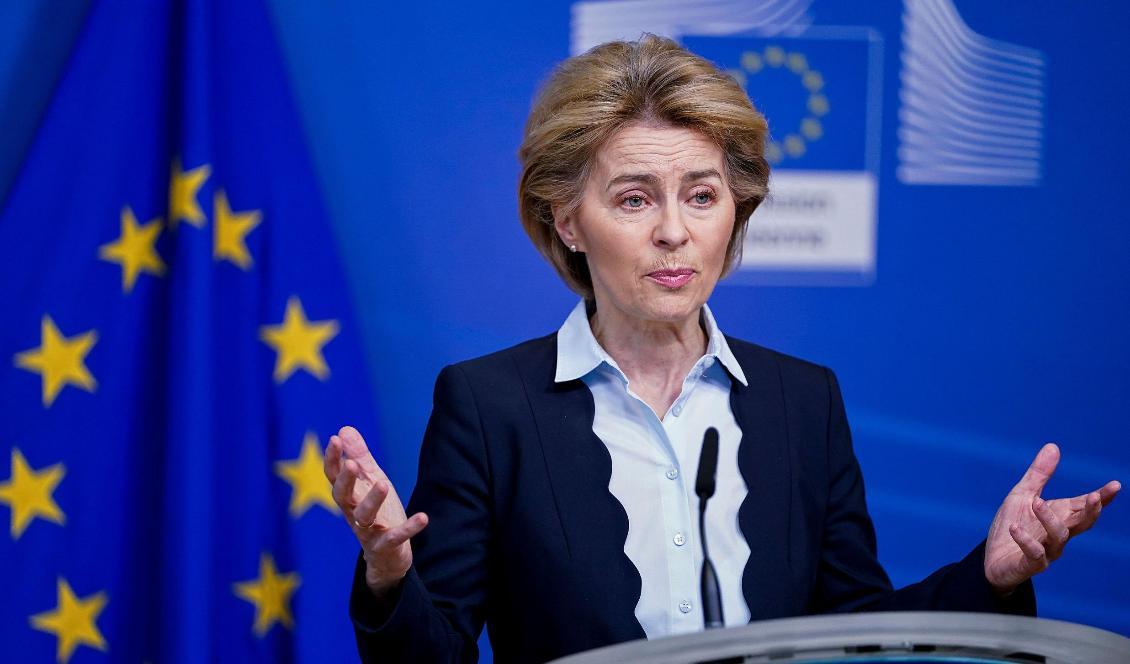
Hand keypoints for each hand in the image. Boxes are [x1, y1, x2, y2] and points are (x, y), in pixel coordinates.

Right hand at [324, 426, 428, 597]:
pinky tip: (423, 517)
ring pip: (365, 516)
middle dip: (346, 481)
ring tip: (383, 483)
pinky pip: (396, 537)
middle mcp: (353, 513)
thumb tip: (343, 429)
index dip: (332, 459)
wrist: (387, 556)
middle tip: (352, 464)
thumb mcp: (370, 481)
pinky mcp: (387, 545)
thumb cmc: (378, 511)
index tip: (334, 440)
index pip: (334, 477)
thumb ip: (359, 456)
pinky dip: (409, 528)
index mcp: (349, 496)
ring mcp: (369, 531)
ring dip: (372, 500)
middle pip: (343, 497)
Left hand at [984, 443, 1120, 592]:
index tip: (1115, 485)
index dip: (1101, 498)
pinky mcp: (1030, 564)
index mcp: (1060, 517)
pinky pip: (1034, 554)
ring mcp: (1047, 551)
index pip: (1084, 506)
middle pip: (1082, 524)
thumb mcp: (1023, 495)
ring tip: (1036, 502)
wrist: (992, 559)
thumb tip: (1053, 446)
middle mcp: (1059, 534)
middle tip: (1094, 497)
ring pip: (1059, 536)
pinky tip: (1015, 528)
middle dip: (1091, 511)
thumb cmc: (1012, 525)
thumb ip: (1039, 475)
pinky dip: (1026, 540)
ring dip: (1049, 519)